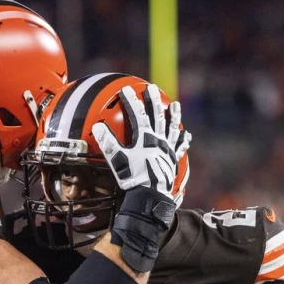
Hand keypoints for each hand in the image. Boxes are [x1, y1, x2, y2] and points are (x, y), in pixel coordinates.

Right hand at [92, 84, 189, 199]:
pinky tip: (186, 135)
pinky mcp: (173, 160)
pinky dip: (183, 140)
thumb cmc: (133, 177)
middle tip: (153, 88)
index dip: (131, 101)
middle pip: (157, 116)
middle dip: (154, 101)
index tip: (126, 89)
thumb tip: (97, 127)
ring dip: (174, 115)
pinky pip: (179, 148)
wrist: (151, 195)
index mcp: (145, 138)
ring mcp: (167, 149)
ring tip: (176, 105)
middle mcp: (158, 140)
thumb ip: (108, 143)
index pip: (137, 114)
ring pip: (172, 128)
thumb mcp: (117, 160)